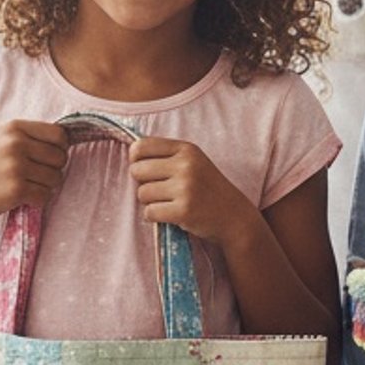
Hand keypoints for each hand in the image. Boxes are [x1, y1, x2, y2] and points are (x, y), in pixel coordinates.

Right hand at [0, 120, 68, 223]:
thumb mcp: (2, 140)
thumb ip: (31, 136)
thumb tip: (68, 138)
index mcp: (14, 128)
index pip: (59, 134)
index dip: (60, 148)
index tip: (49, 157)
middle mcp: (15, 144)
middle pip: (61, 157)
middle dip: (53, 169)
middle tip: (34, 175)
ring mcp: (15, 166)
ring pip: (56, 178)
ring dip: (46, 185)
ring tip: (25, 184)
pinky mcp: (16, 189)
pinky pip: (46, 195)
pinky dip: (38, 199)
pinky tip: (21, 196)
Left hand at [128, 137, 256, 244]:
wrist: (234, 217)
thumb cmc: (207, 189)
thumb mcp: (194, 162)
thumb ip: (166, 156)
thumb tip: (130, 157)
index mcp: (187, 149)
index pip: (140, 147)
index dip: (137, 161)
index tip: (149, 171)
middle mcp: (186, 165)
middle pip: (137, 171)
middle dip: (143, 183)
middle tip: (162, 190)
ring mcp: (186, 188)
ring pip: (142, 193)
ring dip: (151, 202)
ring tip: (171, 203)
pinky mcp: (183, 211)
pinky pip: (149, 212)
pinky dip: (156, 217)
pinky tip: (172, 215)